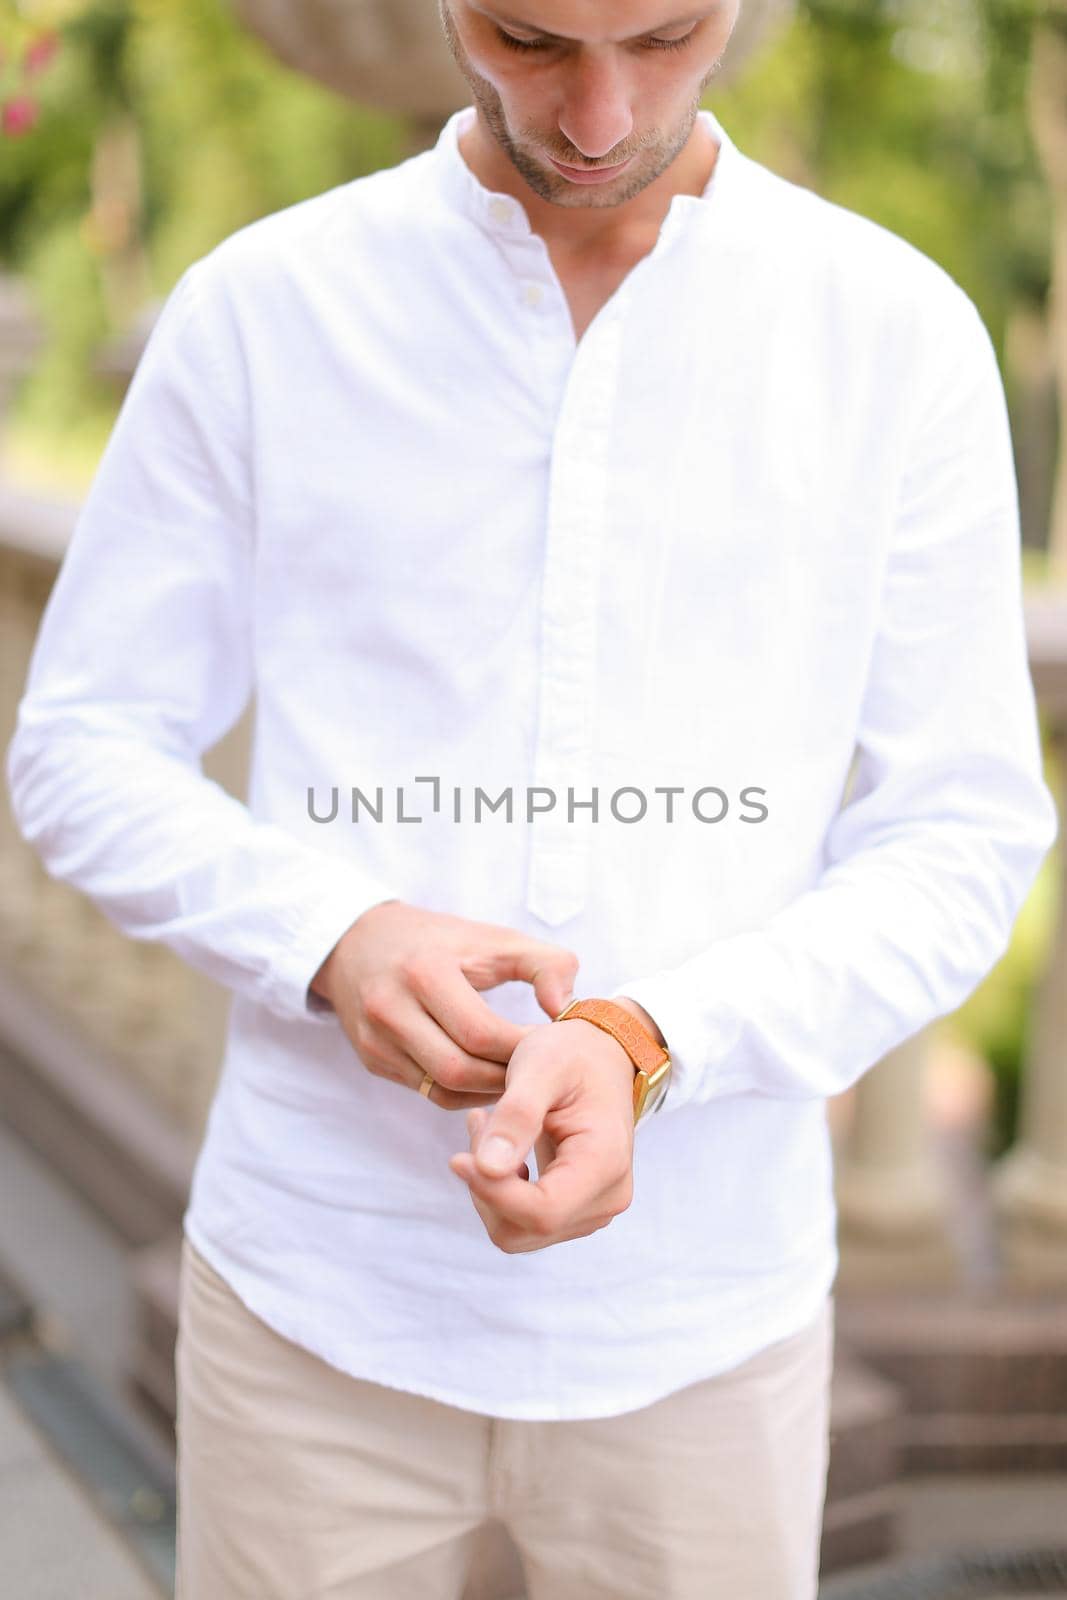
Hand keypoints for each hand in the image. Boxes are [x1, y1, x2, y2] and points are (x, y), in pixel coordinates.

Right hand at [310, 900, 578, 1108]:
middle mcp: (390, 1008)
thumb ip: (545, 964)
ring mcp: (375, 1038)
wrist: (358, 941)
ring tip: (518, 1076)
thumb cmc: (439, 940)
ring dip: (486, 1090)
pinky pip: (427, 1091)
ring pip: (442, 1089)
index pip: (480, 1032)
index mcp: (423, 971)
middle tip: (539, 1071)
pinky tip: (487, 1078)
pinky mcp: (371, 1058)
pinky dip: (463, 1092)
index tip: (552, 1046)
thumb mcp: (493, 938)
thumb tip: (568, 1009)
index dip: (520, 1048)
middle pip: (459, 1069)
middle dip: (505, 1076)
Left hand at [448, 1020, 635, 1251]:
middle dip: (486, 1187)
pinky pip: (521, 1221)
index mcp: (605, 1162)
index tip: (457, 1158)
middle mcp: (607, 1197)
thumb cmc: (574, 1055)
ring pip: (517, 1231)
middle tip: (479, 1125)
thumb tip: (487, 1169)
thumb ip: (516, 1116)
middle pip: (524, 1229)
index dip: (492, 1193)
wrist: (601, 1056)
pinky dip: (498, 1189)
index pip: (543, 1212)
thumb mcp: (541, 1067)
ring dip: (489, 1186)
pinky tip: (497, 1146)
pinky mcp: (574, 1209)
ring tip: (486, 1128)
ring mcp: (593, 1208)